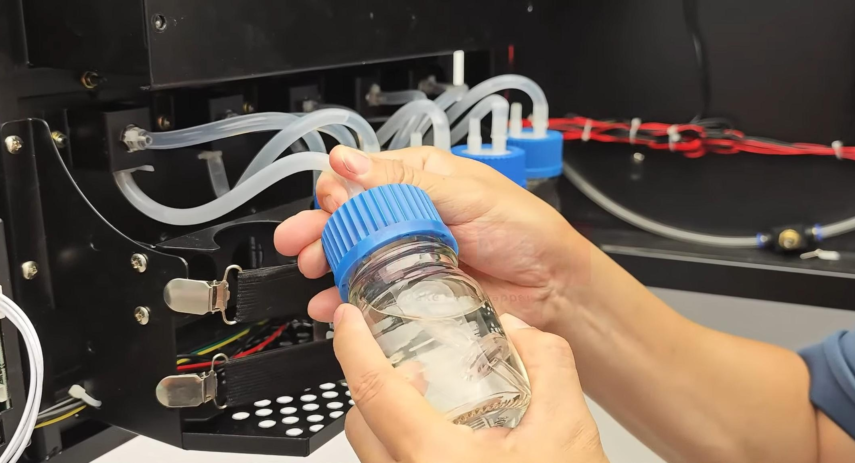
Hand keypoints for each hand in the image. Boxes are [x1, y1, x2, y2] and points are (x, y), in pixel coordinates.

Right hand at [274, 146, 587, 328]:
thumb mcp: (467, 194)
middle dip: (319, 229)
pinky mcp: (413, 292)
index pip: (363, 177)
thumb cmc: (524, 230)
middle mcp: (410, 216)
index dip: (338, 191)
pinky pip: (371, 293)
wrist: (554, 288)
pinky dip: (345, 299)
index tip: (327, 204)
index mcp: (421, 179)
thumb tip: (350, 161)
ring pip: (354, 256)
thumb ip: (406, 182)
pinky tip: (331, 304)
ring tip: (313, 272)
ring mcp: (409, 255)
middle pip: (350, 219)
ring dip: (327, 264)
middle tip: (300, 243)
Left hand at [332, 304, 608, 462]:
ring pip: (372, 454)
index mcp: (434, 461)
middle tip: (413, 365)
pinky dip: (407, 451)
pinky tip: (451, 447)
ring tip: (438, 408)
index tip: (348, 318)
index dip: (353, 344)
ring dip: (392, 421)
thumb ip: (546, 365)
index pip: (372, 389)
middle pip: (361, 422)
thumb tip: (520, 331)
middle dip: (378, 384)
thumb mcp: (568, 431)